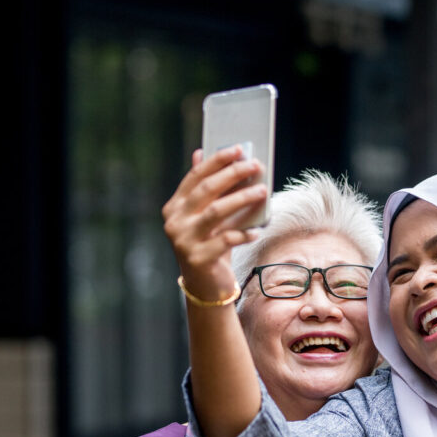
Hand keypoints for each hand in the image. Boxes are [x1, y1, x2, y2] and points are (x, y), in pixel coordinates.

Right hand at [162, 146, 266, 300]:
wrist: (204, 286)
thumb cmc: (209, 245)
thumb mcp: (204, 217)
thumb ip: (202, 189)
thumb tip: (201, 153)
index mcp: (174, 207)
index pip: (195, 177)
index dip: (216, 161)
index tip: (238, 149)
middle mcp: (175, 222)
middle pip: (206, 190)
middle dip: (232, 174)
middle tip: (255, 166)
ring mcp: (184, 241)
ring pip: (216, 212)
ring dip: (242, 199)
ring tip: (262, 191)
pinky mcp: (198, 259)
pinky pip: (225, 240)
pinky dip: (243, 234)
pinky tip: (257, 231)